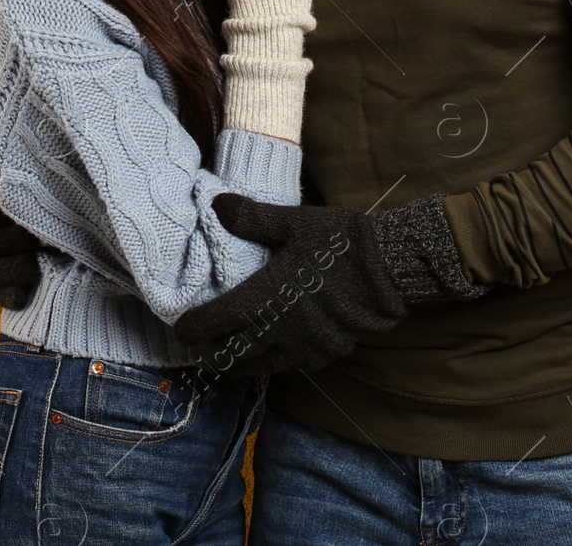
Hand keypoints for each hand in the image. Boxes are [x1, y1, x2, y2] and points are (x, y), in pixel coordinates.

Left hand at [173, 191, 487, 378]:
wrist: (391, 268)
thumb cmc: (340, 242)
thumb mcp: (293, 223)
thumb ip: (252, 219)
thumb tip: (217, 204)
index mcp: (266, 298)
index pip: (216, 322)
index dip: (192, 329)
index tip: (180, 328)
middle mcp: (280, 331)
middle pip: (233, 356)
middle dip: (213, 353)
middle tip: (201, 348)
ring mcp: (305, 348)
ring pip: (261, 368)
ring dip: (241, 364)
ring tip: (230, 356)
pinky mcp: (328, 353)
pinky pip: (292, 366)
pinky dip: (275, 362)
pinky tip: (274, 352)